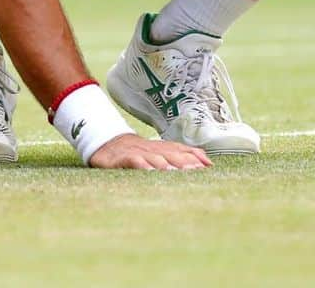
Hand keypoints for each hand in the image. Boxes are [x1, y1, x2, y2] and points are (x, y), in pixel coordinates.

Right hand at [88, 133, 210, 170]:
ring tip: (176, 172)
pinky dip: (142, 165)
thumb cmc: (137, 151)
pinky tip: (149, 171)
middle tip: (197, 170)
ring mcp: (137, 152)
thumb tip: (207, 162)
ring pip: (154, 158)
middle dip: (184, 162)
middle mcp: (152, 149)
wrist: (107, 143)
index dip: (194, 156)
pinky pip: (132, 161)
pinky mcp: (121, 159)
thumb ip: (180, 155)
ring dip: (166, 164)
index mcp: (161, 148)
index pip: (181, 150)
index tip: (207, 166)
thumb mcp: (158, 152)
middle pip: (170, 154)